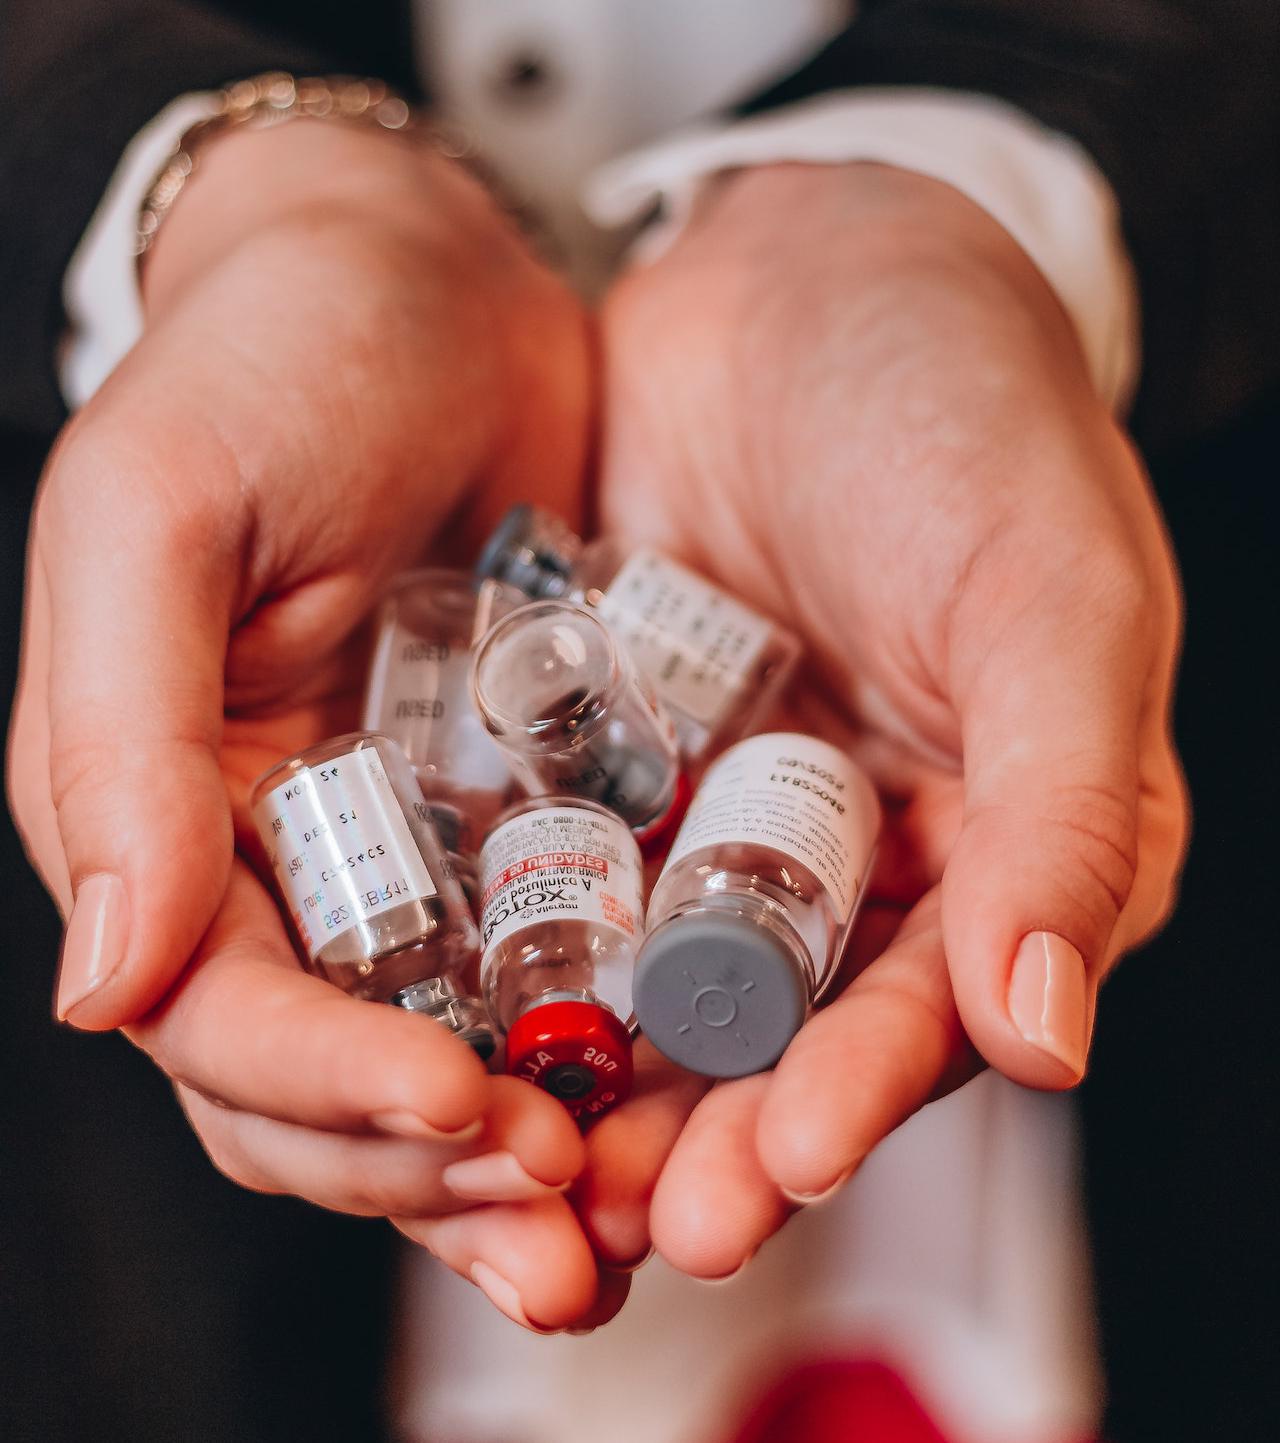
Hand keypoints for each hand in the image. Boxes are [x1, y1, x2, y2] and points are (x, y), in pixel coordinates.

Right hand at [7, 119, 614, 1329]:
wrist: (423, 281)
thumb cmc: (272, 363)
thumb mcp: (159, 516)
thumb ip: (116, 745)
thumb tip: (105, 983)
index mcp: (159, 813)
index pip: (223, 1014)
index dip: (330, 1087)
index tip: (462, 1109)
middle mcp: (277, 862)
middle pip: (331, 1085)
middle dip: (436, 1171)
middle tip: (564, 1227)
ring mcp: (403, 852)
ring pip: (445, 1057)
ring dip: (522, 1164)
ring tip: (625, 1229)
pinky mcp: (520, 816)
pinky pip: (554, 965)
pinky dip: (599, 1052)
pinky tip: (673, 1105)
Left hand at [572, 163, 1187, 1277]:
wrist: (794, 273)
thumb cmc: (963, 412)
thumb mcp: (1046, 597)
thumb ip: (1065, 811)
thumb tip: (1052, 1035)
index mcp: (1008, 837)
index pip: (939, 1007)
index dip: (859, 1094)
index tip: (770, 1167)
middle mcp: (870, 854)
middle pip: (789, 1031)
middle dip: (708, 1132)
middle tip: (620, 1216)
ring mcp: (734, 815)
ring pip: (665, 984)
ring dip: (603, 1078)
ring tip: (527, 1158)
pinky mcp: (624, 767)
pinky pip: (572, 881)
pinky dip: (524, 953)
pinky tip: (459, 1016)